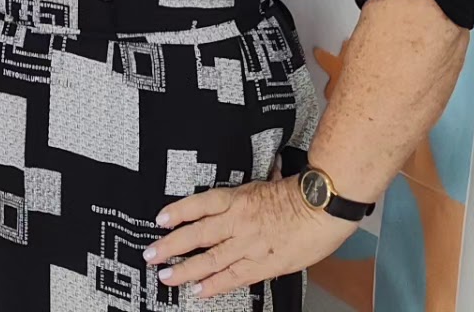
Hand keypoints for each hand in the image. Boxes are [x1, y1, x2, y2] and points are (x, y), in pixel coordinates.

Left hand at [145, 176, 356, 299]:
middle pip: (197, 235)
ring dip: (186, 270)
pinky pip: (234, 277)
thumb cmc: (298, 193)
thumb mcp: (266, 182)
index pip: (199, 204)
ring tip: (167, 276)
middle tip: (151, 254)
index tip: (159, 219)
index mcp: (236, 198)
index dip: (177, 212)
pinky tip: (200, 290)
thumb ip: (249, 191)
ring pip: (210, 259)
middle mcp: (237, 222)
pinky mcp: (263, 264)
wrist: (322, 207)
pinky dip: (216, 285)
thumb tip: (246, 184)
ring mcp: (248, 245)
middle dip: (171, 246)